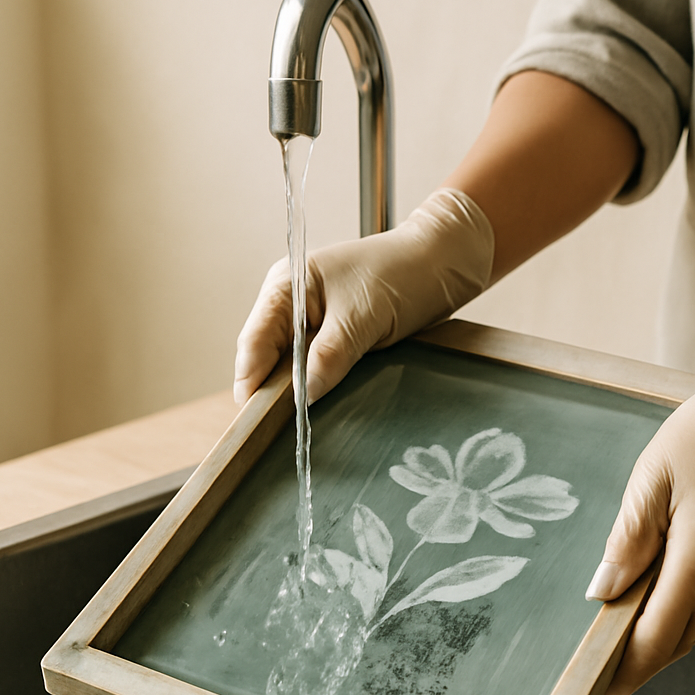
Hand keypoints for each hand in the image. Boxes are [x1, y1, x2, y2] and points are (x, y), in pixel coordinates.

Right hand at [233, 188, 493, 404]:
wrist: (444, 262)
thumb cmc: (404, 274)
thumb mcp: (364, 318)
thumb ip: (329, 356)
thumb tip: (302, 396)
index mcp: (287, 286)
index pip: (254, 341)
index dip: (250, 382)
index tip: (253, 420)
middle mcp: (294, 303)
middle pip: (269, 358)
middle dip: (273, 392)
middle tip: (277, 432)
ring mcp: (315, 320)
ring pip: (295, 367)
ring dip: (300, 391)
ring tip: (298, 424)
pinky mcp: (338, 336)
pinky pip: (320, 367)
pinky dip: (322, 385)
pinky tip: (325, 404)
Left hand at [587, 315, 694, 694]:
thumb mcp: (653, 479)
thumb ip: (629, 540)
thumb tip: (604, 590)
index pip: (658, 639)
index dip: (626, 670)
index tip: (597, 689)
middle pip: (677, 641)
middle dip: (637, 658)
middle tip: (596, 664)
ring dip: (658, 633)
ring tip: (617, 627)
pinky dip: (680, 609)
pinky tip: (654, 592)